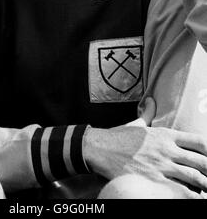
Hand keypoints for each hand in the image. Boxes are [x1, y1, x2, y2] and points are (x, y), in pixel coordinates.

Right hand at [84, 97, 206, 194]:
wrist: (100, 148)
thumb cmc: (118, 137)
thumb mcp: (136, 123)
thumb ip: (148, 113)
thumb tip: (151, 101)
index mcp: (165, 135)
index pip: (198, 141)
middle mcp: (167, 150)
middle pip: (200, 161)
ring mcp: (161, 166)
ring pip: (194, 178)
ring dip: (204, 184)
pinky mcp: (153, 181)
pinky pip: (179, 191)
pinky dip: (189, 194)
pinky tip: (193, 196)